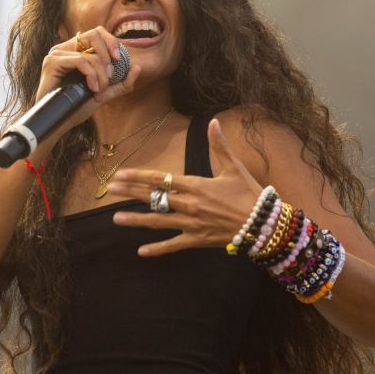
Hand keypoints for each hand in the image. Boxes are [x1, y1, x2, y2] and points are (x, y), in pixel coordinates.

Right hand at [35, 27, 141, 133]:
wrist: (59, 122)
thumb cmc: (77, 107)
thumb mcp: (105, 93)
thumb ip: (122, 82)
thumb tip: (137, 67)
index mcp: (75, 50)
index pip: (97, 32)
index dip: (112, 42)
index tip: (119, 59)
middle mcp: (65, 48)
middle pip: (94, 33)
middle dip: (108, 54)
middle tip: (110, 75)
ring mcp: (57, 53)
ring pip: (89, 52)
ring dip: (100, 73)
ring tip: (100, 90)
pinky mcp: (52, 62)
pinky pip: (80, 61)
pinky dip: (91, 75)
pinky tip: (92, 89)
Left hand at [108, 119, 262, 255]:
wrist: (263, 224)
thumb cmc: (249, 194)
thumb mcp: (234, 167)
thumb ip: (220, 145)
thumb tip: (214, 122)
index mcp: (195, 185)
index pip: (160, 179)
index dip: (138, 176)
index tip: (120, 174)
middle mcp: (189, 204)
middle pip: (153, 197)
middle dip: (130, 193)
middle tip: (110, 189)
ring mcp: (191, 224)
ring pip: (158, 221)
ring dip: (135, 220)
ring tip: (116, 219)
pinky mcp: (197, 239)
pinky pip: (173, 245)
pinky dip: (157, 249)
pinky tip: (141, 251)